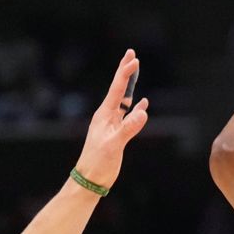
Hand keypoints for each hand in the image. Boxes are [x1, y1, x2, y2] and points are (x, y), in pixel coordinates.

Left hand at [73, 49, 149, 187]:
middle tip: (131, 53)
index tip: (135, 59)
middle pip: (119, 88)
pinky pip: (127, 115)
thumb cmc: (98, 163)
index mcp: (104, 115)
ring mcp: (111, 124)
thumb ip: (127, 129)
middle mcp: (107, 116)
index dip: (126, 73)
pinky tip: (143, 104)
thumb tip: (143, 112)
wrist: (90, 180)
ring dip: (131, 85)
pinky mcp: (116, 133)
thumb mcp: (113, 145)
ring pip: (124, 99)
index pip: (117, 89)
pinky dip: (136, 107)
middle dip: (125, 71)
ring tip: (135, 71)